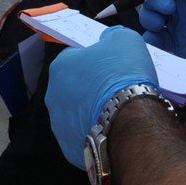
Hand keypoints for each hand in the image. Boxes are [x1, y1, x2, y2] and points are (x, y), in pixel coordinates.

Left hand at [45, 26, 156, 168]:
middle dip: (91, 88)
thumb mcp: (125, 40)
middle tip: (115, 90)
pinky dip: (95, 134)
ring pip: (76, 115)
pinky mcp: (70, 149)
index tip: (111, 67)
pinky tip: (112, 131)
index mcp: (61, 67)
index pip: (75, 57)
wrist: (132, 123)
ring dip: (91, 112)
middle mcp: (53, 96)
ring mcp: (59, 125)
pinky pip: (83, 137)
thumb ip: (113, 35)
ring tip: (116, 113)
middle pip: (73, 87)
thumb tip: (110, 37)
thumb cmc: (125, 78)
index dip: (95, 60)